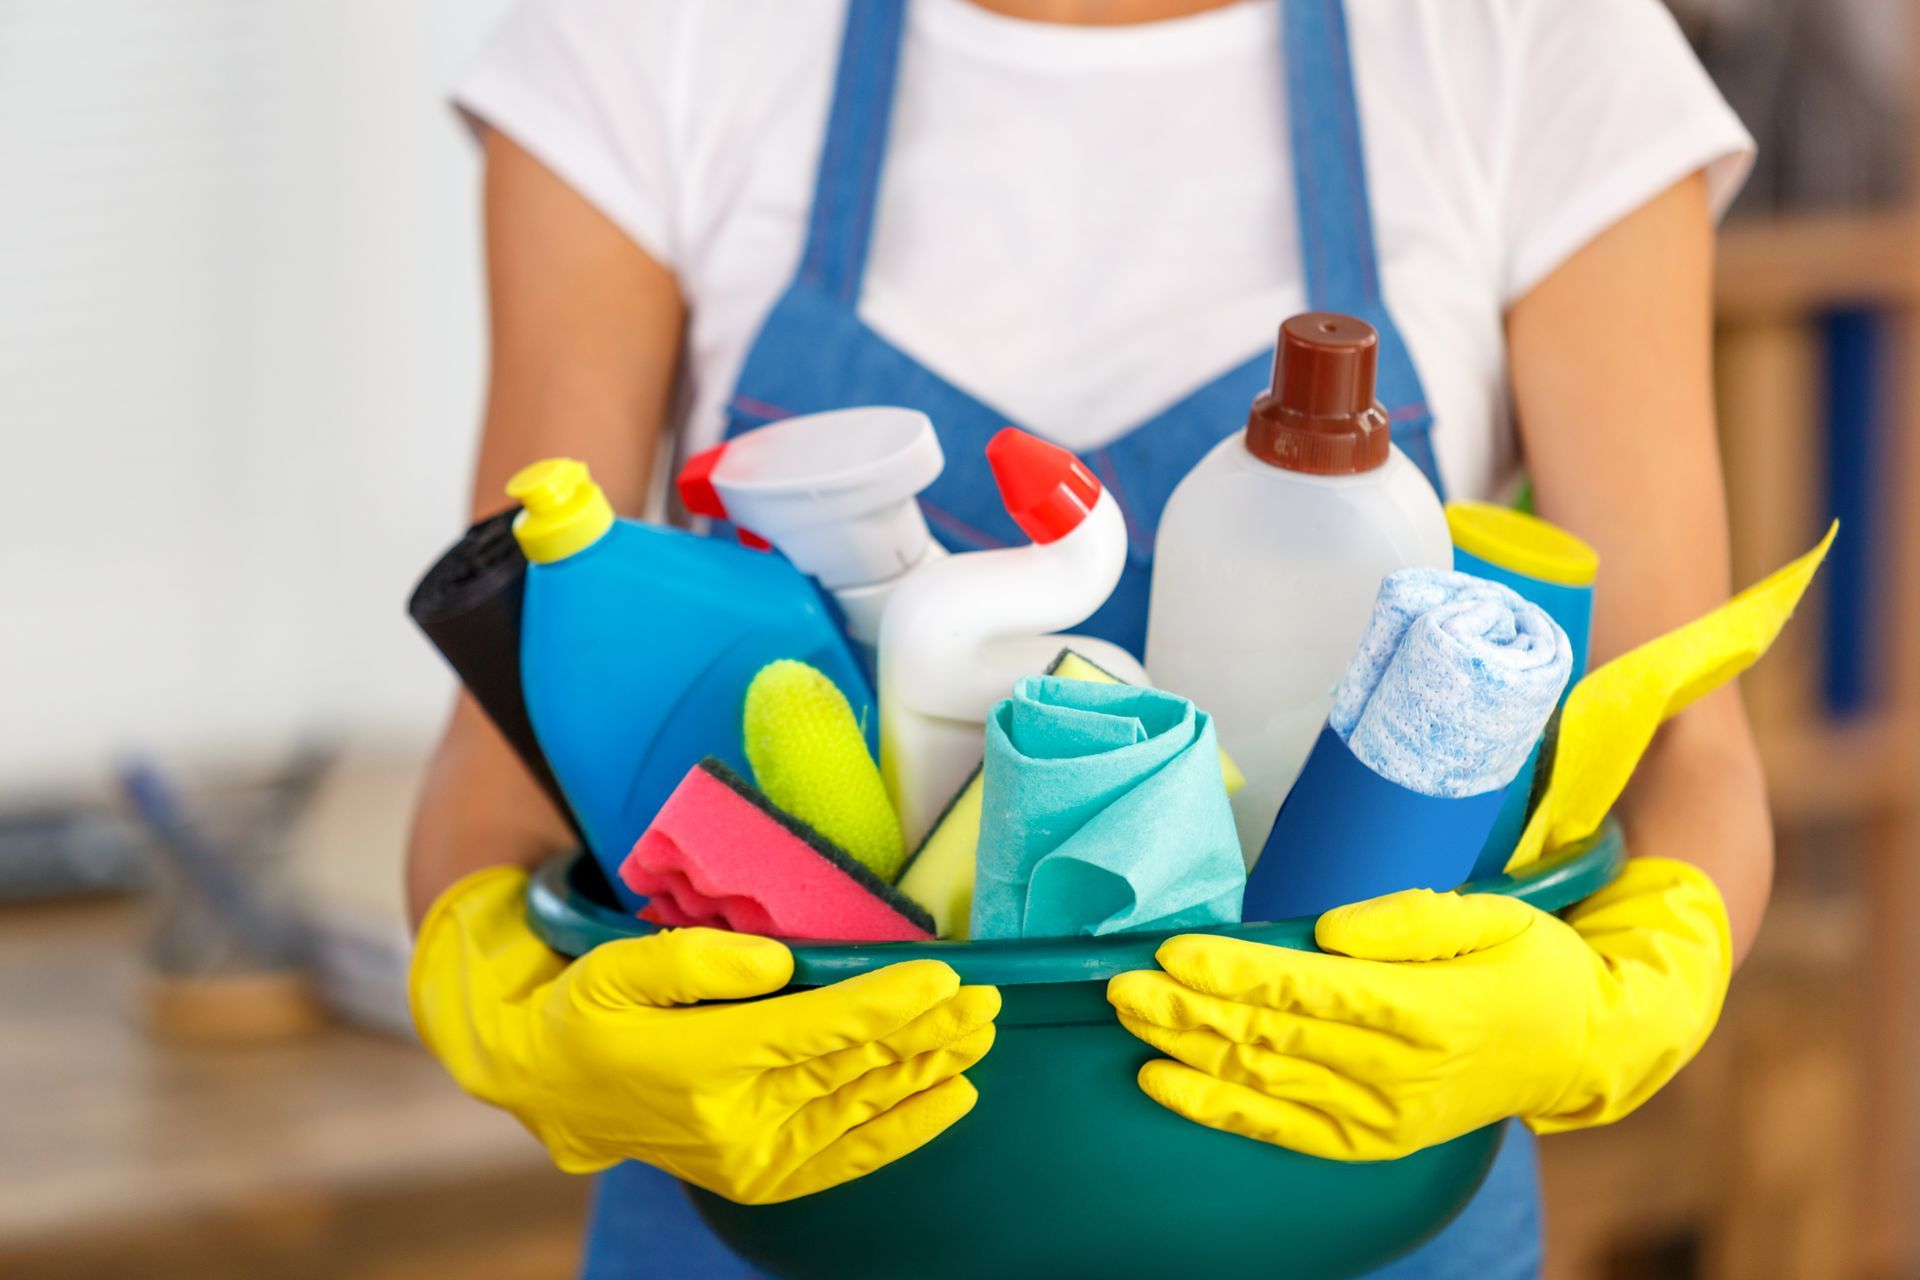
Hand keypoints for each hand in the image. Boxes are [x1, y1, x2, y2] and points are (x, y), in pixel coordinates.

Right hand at [410, 866, 998, 1202]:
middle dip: (926, 1031)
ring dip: (929, 1069)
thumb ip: (693, 955)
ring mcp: (753, 1158)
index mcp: (699, 1062)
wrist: (556, 1093)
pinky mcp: (765, 1177)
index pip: (814, 1030)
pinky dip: (907, 1128)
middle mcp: (734, 1122)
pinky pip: (850, 1154)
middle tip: (985, 996)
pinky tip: (952, 1096)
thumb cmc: (588, 1013)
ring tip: (981, 1031)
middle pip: (852, 1068)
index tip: (942, 975)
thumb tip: (777, 960)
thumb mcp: (615, 965)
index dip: (884, 1004)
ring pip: (862, 1108)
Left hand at [1106, 857, 1727, 1159]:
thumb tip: (1326, 926)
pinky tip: (1165, 1082)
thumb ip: (1409, 918)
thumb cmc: (1532, 965)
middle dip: (1189, 1009)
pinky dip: (1219, 1108)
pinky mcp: (1373, 1142)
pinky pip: (1282, 1128)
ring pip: (1266, 1081)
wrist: (1582, 1048)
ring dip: (1188, 1049)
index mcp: (1429, 1011)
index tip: (1174, 950)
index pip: (1310, 991)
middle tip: (1121, 981)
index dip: (1236, 974)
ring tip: (1129, 1016)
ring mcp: (1385, 1117)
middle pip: (1273, 1038)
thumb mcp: (1492, 916)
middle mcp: (1401, 1074)